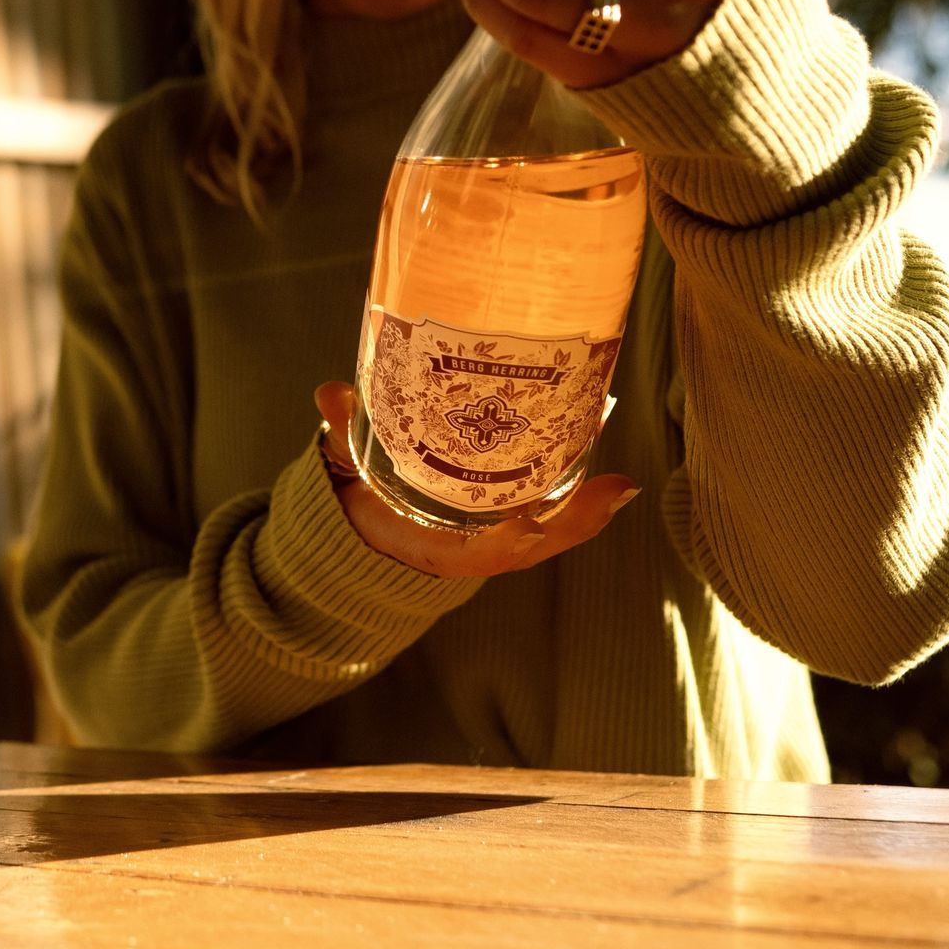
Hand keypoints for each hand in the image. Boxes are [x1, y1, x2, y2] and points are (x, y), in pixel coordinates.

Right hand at [314, 383, 635, 579]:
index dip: (500, 544)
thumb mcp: (343, 469)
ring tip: (618, 484)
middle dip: (569, 525)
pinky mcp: (499, 516)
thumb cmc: (355, 497)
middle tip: (612, 491)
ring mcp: (484, 536)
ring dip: (583, 512)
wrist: (356, 522)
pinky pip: (544, 513)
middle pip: (526, 548)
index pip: (471, 555)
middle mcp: (463, 548)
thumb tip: (329, 392)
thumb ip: (340, 432)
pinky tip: (607, 475)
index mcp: (425, 545)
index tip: (528, 528)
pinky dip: (576, 501)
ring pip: (543, 533)